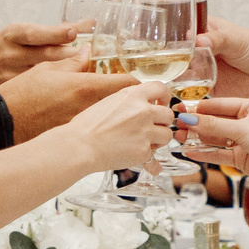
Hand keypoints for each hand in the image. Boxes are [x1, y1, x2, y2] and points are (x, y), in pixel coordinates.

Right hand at [0, 21, 83, 87]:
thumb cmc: (4, 48)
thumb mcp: (21, 33)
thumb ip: (52, 32)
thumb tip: (88, 24)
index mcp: (13, 35)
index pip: (37, 33)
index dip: (56, 33)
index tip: (74, 33)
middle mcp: (12, 55)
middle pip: (45, 56)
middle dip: (71, 57)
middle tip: (91, 56)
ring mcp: (12, 76)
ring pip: (46, 76)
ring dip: (68, 76)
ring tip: (88, 75)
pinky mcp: (15, 92)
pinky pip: (40, 91)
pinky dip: (59, 91)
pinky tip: (74, 92)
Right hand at [0, 63, 137, 140]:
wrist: (1, 123)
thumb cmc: (19, 94)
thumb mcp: (46, 69)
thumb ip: (72, 62)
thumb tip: (87, 53)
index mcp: (85, 86)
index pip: (127, 84)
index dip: (139, 84)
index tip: (142, 84)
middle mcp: (89, 109)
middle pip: (126, 108)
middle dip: (135, 105)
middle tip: (138, 103)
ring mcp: (84, 128)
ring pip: (114, 125)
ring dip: (124, 123)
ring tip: (123, 120)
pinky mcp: (75, 143)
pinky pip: (98, 137)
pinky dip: (105, 136)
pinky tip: (103, 134)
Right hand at [62, 81, 176, 171]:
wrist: (80, 145)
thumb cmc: (86, 126)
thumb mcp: (108, 102)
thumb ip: (128, 103)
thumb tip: (138, 106)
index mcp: (133, 95)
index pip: (160, 88)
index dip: (164, 97)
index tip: (162, 103)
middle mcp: (143, 111)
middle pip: (168, 115)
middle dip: (161, 122)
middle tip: (151, 128)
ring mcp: (145, 132)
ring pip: (167, 135)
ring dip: (157, 140)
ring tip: (142, 143)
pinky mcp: (144, 151)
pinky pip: (154, 155)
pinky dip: (148, 159)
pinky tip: (140, 160)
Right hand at [181, 96, 248, 182]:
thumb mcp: (241, 129)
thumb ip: (213, 125)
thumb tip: (190, 119)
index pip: (220, 105)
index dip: (200, 108)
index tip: (182, 110)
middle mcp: (246, 122)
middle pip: (215, 122)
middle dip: (197, 125)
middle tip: (178, 126)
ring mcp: (242, 140)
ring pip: (215, 138)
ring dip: (198, 139)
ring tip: (180, 139)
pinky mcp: (240, 157)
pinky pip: (219, 154)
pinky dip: (205, 153)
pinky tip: (190, 152)